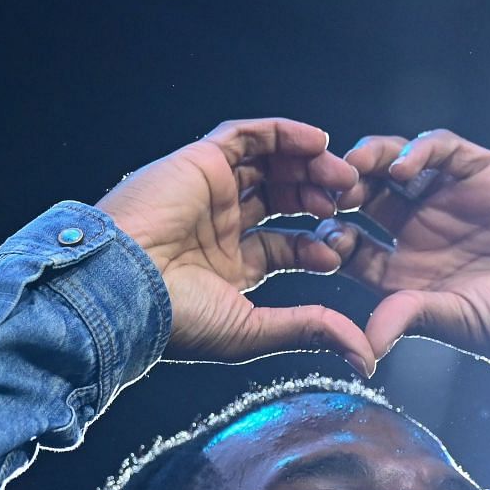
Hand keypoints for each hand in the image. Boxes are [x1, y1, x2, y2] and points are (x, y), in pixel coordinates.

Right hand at [96, 119, 375, 374]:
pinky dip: (284, 133)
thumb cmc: (176, 320)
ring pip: (270, 165)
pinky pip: (247, 136)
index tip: (339, 254)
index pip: (286, 247)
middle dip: (320, 201)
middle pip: (282, 200)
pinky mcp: (199, 161)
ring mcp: (210, 192)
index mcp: (228, 265)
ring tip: (344, 178)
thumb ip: (311, 330)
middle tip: (352, 205)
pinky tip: (317, 142)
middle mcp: (220, 225)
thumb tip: (366, 357)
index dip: (318, 248)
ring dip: (310, 166)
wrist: (122, 288)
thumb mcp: (254, 330)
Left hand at [324, 130, 489, 380]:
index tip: (320, 241)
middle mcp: (426, 236)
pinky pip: (442, 149)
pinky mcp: (488, 172)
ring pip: (395, 167)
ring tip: (356, 170)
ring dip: (370, 162)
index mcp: (410, 278)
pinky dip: (419, 149)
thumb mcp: (462, 324)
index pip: (352, 249)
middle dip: (342, 193)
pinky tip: (404, 166)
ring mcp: (455, 201)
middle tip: (328, 193)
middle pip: (365, 201)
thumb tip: (362, 343)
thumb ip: (411, 316)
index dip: (331, 240)